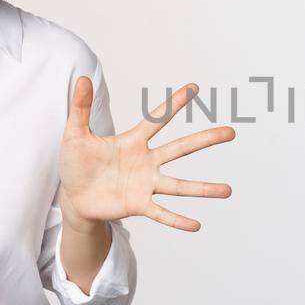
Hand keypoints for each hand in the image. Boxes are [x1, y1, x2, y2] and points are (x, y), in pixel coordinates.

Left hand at [58, 80, 234, 231]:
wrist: (74, 197)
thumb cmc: (76, 163)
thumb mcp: (74, 134)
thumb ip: (80, 107)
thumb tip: (83, 78)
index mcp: (133, 141)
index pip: (158, 118)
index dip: (175, 103)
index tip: (195, 87)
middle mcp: (146, 161)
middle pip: (180, 148)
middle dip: (205, 139)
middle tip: (230, 132)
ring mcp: (145, 184)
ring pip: (179, 185)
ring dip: (203, 188)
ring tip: (227, 190)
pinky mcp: (138, 205)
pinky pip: (161, 212)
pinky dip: (177, 219)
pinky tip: (196, 225)